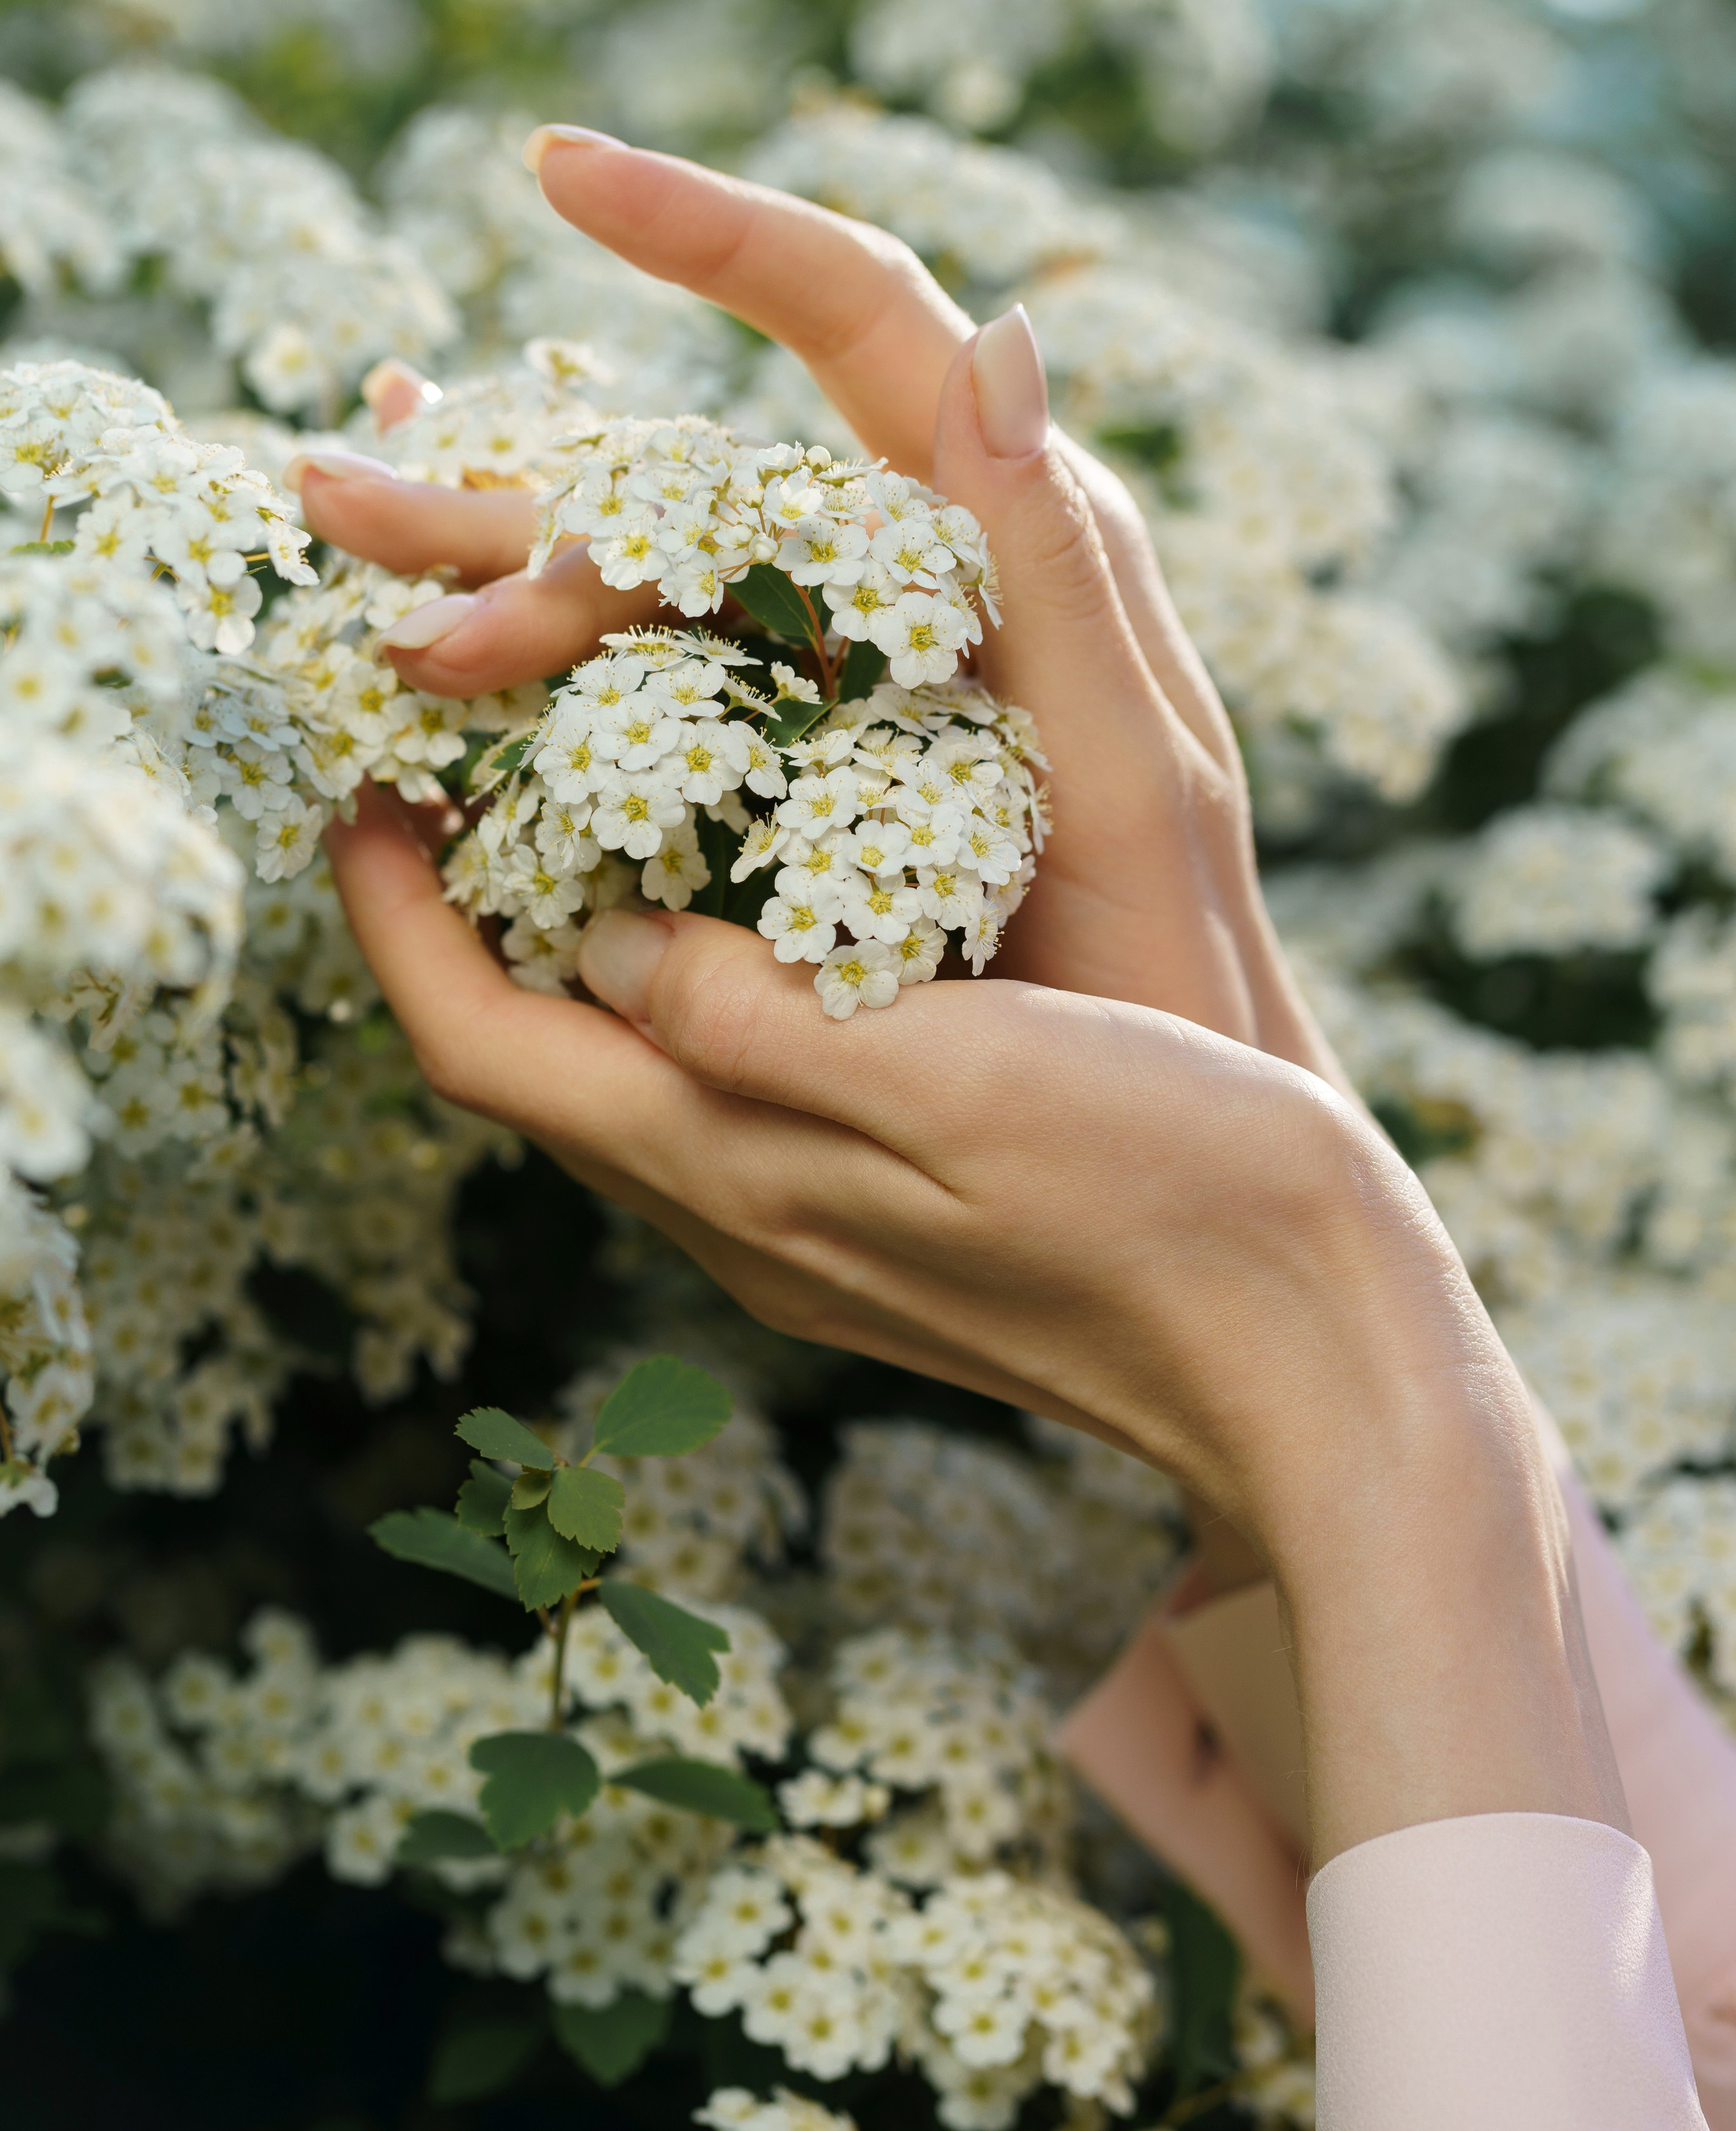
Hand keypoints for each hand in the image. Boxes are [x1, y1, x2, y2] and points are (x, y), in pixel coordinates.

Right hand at [300, 137, 1343, 1082]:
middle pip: (695, 475)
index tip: (560, 167)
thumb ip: (1065, 572)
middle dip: (513, 477)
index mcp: (1009, 540)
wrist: (1171, 1115)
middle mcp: (919, 576)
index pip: (859, 318)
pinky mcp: (802, 767)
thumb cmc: (1175, 965)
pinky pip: (653, 685)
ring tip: (344, 544)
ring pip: (648, 574)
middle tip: (338, 491)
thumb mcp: (1135, 781)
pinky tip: (433, 659)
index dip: (714, 232)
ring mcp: (848, 672)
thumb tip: (1005, 337)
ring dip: (493, 561)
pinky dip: (542, 667)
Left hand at [320, 830, 1621, 1860]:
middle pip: (533, 1068)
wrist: (1313, 1361)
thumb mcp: (954, 1080)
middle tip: (452, 769)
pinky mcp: (887, 1228)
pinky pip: (723, 1097)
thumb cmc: (1166, 1202)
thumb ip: (755, 1022)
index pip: (485, 1046)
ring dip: (564, 957)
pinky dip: (681, 992)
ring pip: (624, 1084)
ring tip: (573, 810)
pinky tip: (742, 909)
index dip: (394, 921)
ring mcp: (812, 1236)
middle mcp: (746, 1219)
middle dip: (457, 926)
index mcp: (739, 1175)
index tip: (360, 786)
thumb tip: (605, 941)